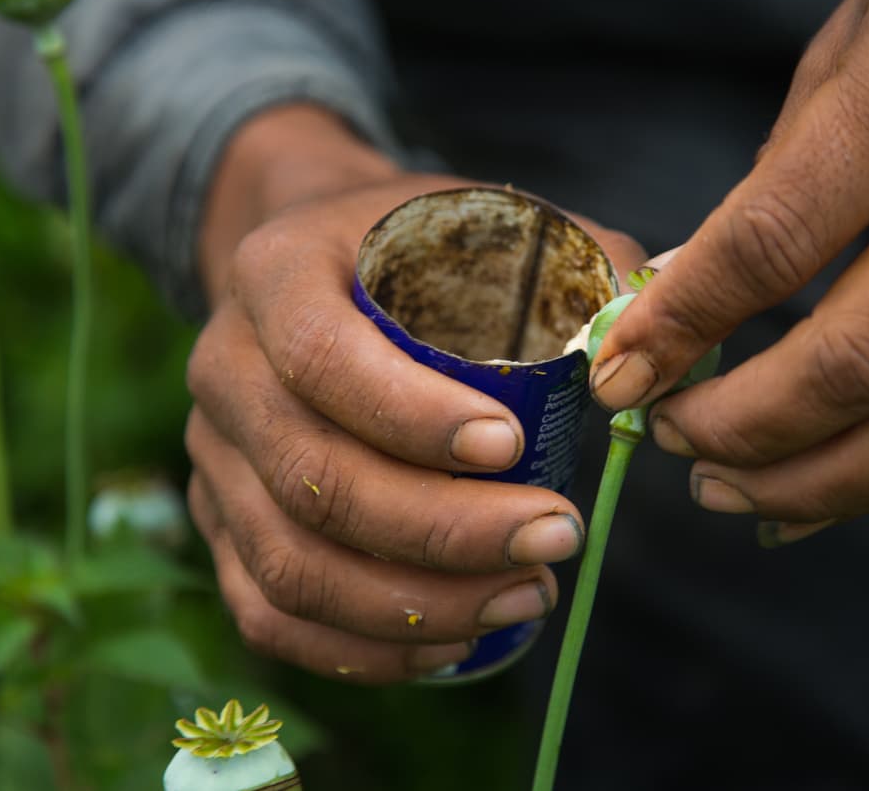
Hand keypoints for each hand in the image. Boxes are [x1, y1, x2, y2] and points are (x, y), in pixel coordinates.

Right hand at [185, 106, 642, 680]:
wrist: (319, 268)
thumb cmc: (419, 251)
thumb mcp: (489, 222)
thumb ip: (582, 263)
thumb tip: (655, 344)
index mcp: (275, 272)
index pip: (324, 357)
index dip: (414, 416)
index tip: (515, 447)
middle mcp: (223, 366)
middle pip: (315, 478)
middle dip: (444, 530)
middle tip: (555, 536)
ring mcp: (213, 455)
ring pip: (291, 564)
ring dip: (416, 603)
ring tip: (528, 594)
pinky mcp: (221, 523)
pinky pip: (270, 612)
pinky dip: (361, 648)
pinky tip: (454, 641)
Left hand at [590, 0, 868, 544]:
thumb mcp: (842, 50)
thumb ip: (769, 185)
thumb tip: (682, 297)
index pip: (772, 246)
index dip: (682, 327)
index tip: (617, 374)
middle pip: (858, 360)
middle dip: (744, 426)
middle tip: (669, 440)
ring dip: (811, 481)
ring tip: (723, 492)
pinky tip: (809, 490)